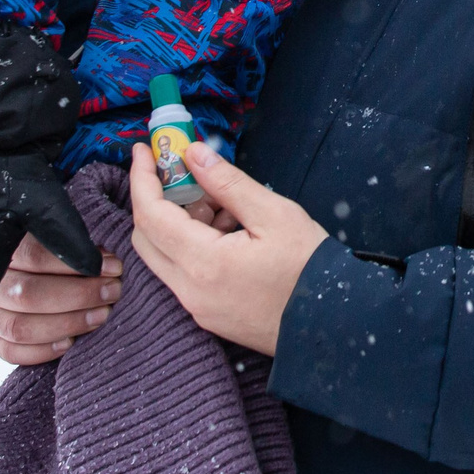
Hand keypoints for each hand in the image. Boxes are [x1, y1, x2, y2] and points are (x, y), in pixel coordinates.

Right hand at [0, 231, 122, 365]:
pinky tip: (70, 343)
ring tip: (100, 316)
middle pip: (30, 294)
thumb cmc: (35, 251)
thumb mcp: (47, 237)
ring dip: (67, 324)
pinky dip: (43, 351)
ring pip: (21, 327)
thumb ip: (71, 246)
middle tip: (112, 292)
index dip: (77, 262)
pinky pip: (13, 352)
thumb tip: (107, 262)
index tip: (113, 267)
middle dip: (79, 295)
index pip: (35, 255)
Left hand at [128, 141, 327, 354]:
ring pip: (164, 256)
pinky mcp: (207, 315)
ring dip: (178, 222)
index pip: (150, 215)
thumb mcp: (274, 214)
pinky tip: (228, 229)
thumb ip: (228, 183)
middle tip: (181, 172)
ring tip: (222, 202)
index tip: (144, 150)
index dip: (142, 178)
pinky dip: (191, 244)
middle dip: (156, 198)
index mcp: (203, 263)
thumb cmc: (309, 266)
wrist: (331, 322)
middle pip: (146, 237)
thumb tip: (193, 154)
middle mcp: (189, 291)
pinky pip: (183, 273)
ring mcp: (196, 307)